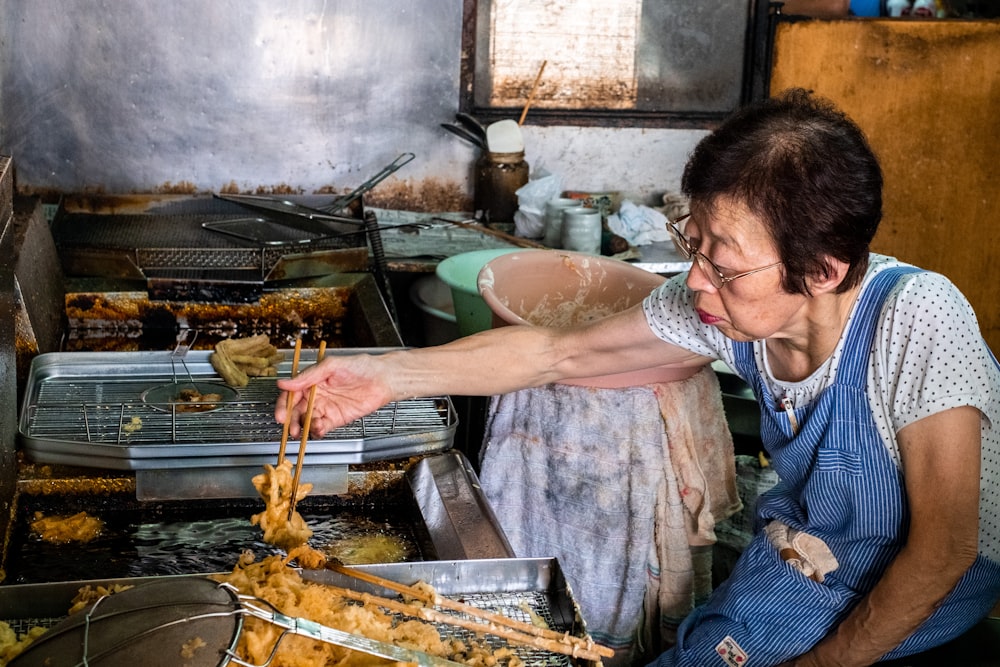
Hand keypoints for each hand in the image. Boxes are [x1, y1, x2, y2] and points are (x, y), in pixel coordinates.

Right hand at [274, 353, 393, 437]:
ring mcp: (326, 408)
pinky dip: (317, 430)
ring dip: (303, 427)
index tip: (281, 414)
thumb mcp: (331, 366)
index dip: (284, 405)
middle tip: (289, 428)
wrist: (383, 379)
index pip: (292, 394)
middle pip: (297, 410)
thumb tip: (284, 383)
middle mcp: (317, 395)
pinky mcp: (336, 419)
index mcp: (312, 381)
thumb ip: (308, 376)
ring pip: (308, 420)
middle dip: (291, 420)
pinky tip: (317, 429)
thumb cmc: (360, 366)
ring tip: (303, 430)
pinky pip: (322, 426)